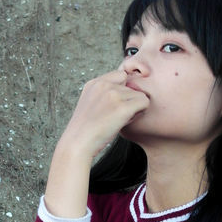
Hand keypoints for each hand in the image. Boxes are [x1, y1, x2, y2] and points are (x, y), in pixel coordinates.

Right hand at [44, 70, 149, 217]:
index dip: (123, 90)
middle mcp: (103, 85)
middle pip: (131, 86)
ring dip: (134, 108)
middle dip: (129, 100)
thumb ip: (106, 95)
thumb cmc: (86, 131)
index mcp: (94, 83)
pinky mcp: (122, 108)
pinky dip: (140, 113)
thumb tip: (131, 91)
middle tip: (116, 115)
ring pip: (139, 95)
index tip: (116, 104)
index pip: (121, 75)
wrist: (77, 145)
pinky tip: (126, 122)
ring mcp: (113, 95)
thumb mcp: (91, 105)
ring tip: (118, 120)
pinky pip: (144, 103)